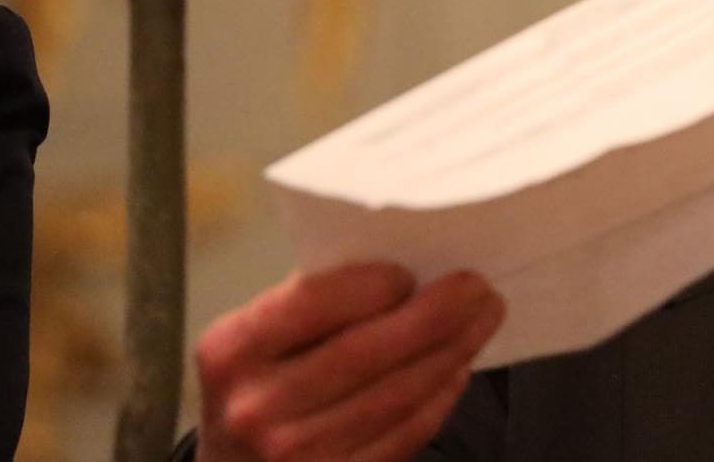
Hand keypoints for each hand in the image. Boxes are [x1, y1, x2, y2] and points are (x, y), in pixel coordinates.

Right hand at [194, 264, 503, 461]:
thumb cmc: (251, 388)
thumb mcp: (251, 342)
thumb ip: (310, 306)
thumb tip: (406, 271)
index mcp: (231, 351)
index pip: (316, 303)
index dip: (376, 283)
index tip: (414, 270)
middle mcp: (257, 407)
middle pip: (369, 351)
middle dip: (438, 314)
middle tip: (478, 287)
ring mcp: (296, 454)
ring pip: (398, 394)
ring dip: (453, 351)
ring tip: (481, 319)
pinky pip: (405, 433)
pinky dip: (440, 397)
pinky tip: (457, 367)